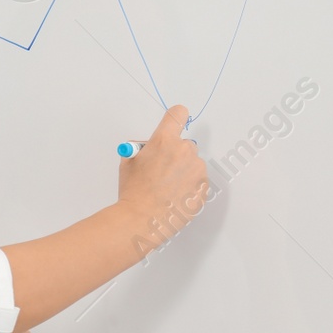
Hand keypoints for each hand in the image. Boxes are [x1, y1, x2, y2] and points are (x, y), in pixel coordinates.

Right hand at [118, 103, 209, 229]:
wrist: (142, 219)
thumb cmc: (133, 191)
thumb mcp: (128, 162)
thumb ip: (142, 148)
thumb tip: (150, 147)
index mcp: (164, 140)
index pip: (178, 113)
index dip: (175, 118)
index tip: (173, 126)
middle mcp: (184, 150)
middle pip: (185, 143)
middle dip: (176, 154)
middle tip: (163, 171)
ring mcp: (197, 169)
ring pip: (193, 163)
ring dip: (184, 171)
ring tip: (168, 189)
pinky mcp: (204, 186)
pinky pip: (198, 180)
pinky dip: (189, 186)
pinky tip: (175, 197)